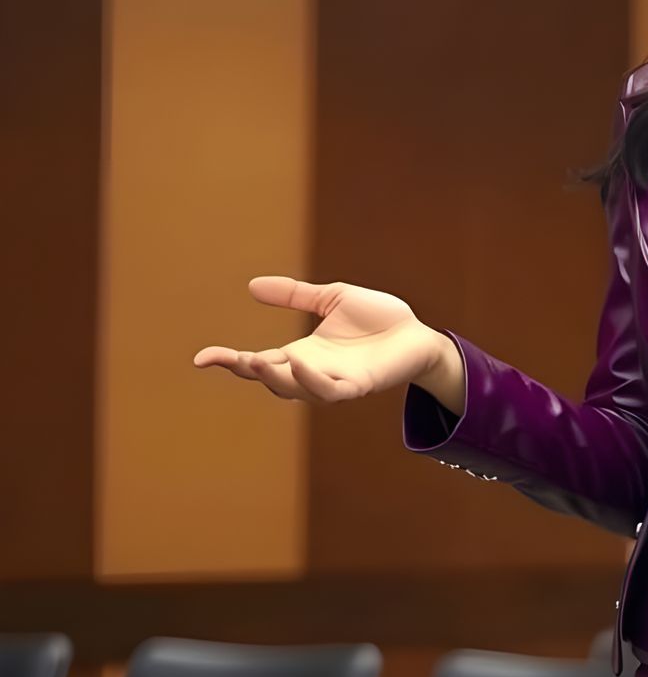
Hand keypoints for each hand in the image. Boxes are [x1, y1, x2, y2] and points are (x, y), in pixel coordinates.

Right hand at [194, 276, 446, 404]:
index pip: (258, 361)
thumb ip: (295, 295)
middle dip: (244, 371)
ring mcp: (335, 381)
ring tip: (254, 361)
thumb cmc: (379, 319)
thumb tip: (252, 286)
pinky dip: (312, 380)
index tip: (201, 358)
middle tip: (220, 359)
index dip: (230, 361)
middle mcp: (313, 372)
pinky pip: (330, 389)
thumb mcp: (331, 298)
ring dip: (274, 378)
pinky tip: (299, 362)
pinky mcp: (359, 385)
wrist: (417, 334)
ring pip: (296, 389)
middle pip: (270, 379)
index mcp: (303, 354)